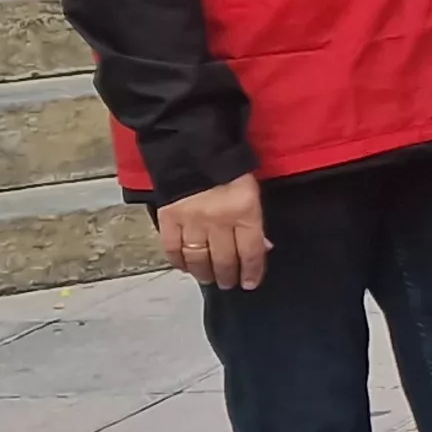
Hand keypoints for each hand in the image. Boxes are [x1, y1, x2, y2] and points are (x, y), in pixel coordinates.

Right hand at [158, 173, 269, 289]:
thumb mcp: (252, 191)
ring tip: (208, 278)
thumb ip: (255, 221)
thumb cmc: (229, 168)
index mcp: (245, 212)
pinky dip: (178, 261)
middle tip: (227, 283)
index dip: (252, 272)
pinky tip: (184, 267)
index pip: (251, 252)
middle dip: (227, 276)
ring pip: (198, 258)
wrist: (192, 147)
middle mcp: (219, 221)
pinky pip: (173, 248)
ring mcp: (192, 221)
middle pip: (224, 259)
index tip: (250, 284)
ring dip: (204, 273)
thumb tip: (263, 248)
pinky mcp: (169, 218)